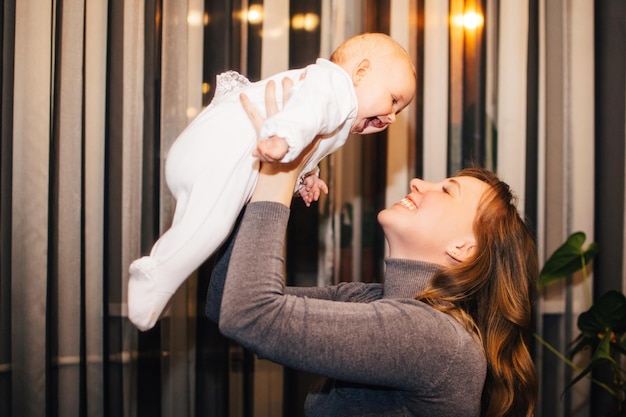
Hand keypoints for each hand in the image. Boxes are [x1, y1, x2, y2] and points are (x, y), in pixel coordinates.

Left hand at [240, 77, 319, 205]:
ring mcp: (274, 126)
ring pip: (272, 104)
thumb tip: (325, 128)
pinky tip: (241, 95)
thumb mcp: (309, 148)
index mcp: (299, 126)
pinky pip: (253, 115)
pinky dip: (247, 105)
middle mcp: (287, 123)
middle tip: (289, 79)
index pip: (302, 105)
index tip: (306, 82)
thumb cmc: (294, 163)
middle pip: (288, 101)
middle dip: (288, 88)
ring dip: (271, 92)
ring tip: (271, 83)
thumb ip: (315, 137)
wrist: (280, 173)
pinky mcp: (262, 131)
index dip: (304, 93)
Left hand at [298, 174, 327, 206]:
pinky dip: (307, 202)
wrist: (301, 180)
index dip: (324, 188)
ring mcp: (310, 192)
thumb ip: (310, 182)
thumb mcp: (309, 178)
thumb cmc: (308, 178)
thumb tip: (308, 188)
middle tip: (315, 198)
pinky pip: (306, 199)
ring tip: (309, 200)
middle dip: (316, 195)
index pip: (322, 185)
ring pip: (311, 196)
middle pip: (316, 192)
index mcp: (318, 183)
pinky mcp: (305, 195)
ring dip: (311, 199)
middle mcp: (315, 189)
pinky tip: (307, 204)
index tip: (326, 192)